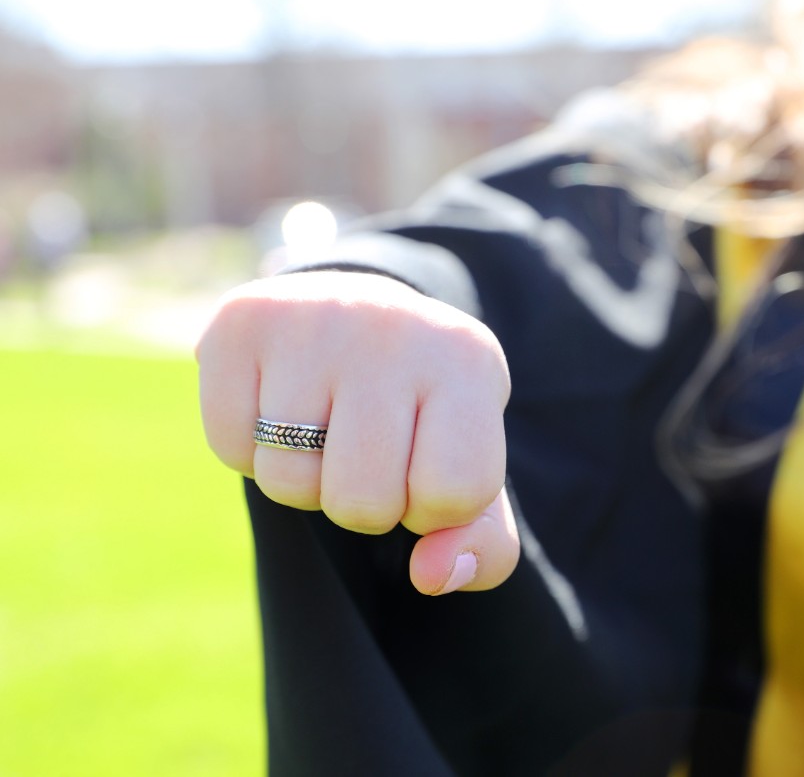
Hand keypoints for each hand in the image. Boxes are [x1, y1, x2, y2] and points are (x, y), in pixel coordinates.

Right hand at [196, 270, 517, 595]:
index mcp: (470, 362)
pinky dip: (249, 450)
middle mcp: (397, 328)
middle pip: (363, 502)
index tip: (427, 465)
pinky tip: (277, 403)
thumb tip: (430, 576)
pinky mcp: (242, 320)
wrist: (357, 317)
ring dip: (304, 482)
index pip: (455, 493)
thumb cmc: (422, 413)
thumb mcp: (471, 470)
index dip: (432, 508)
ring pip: (289, 482)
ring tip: (325, 428)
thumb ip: (483, 545)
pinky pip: (230, 448)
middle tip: (369, 451)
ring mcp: (315, 318)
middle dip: (364, 505)